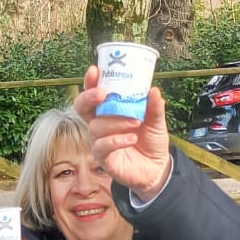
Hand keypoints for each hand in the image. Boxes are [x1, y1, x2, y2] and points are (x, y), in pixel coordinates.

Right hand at [74, 65, 171, 196]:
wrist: (157, 169)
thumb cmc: (151, 141)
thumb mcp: (156, 122)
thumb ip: (154, 107)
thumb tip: (153, 90)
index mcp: (109, 111)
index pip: (94, 94)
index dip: (91, 82)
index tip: (95, 70)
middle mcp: (101, 124)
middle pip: (82, 107)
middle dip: (89, 97)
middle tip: (103, 93)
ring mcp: (100, 141)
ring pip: (96, 127)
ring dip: (116, 121)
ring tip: (136, 122)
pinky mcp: (103, 158)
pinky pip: (102, 146)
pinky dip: (116, 140)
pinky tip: (131, 138)